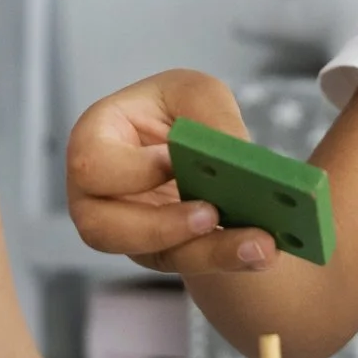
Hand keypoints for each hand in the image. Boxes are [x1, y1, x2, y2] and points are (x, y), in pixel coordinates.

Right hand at [65, 70, 280, 274]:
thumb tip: (235, 157)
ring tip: (259, 244)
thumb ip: (212, 120)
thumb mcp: (197, 95)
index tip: (173, 162)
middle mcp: (96, 193)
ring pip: (151, 255)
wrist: (196, 148)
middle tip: (212, 214)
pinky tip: (264, 250)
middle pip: (103, 228)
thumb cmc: (181, 110)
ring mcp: (124, 230)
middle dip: (161, 226)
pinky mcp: (159, 253)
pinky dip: (227, 256)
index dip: (131, 170)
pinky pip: (187, 262)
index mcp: (94, 138)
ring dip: (206, 251)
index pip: (93, 164)